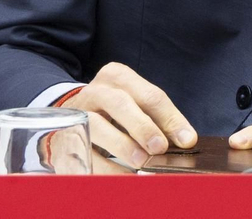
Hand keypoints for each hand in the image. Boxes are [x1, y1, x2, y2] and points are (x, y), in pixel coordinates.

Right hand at [60, 62, 196, 170]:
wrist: (67, 116)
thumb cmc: (114, 110)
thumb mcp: (136, 104)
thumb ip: (159, 119)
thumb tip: (185, 140)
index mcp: (117, 76)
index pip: (150, 95)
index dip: (170, 118)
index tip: (187, 140)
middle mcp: (95, 91)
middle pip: (120, 104)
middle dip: (143, 127)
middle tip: (160, 148)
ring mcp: (76, 114)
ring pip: (98, 126)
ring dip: (122, 146)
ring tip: (141, 162)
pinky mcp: (64, 138)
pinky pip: (84, 152)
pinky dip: (105, 167)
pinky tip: (123, 176)